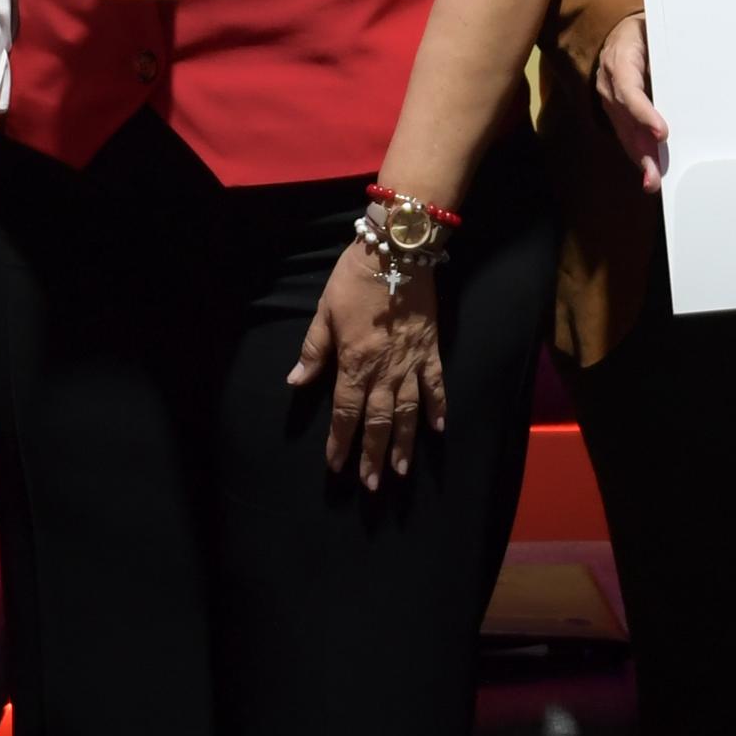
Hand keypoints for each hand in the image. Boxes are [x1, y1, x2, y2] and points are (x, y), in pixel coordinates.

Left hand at [288, 244, 445, 490]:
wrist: (396, 251)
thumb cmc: (354, 280)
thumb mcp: (324, 313)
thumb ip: (313, 351)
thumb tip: (296, 383)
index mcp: (354, 362)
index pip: (345, 411)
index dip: (340, 440)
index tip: (336, 466)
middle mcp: (384, 370)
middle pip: (379, 420)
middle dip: (374, 454)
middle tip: (372, 484)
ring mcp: (411, 361)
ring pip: (409, 411)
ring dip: (405, 442)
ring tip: (402, 471)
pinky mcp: (431, 349)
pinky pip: (437, 384)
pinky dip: (439, 407)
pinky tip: (439, 428)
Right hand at [594, 14, 669, 190]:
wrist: (620, 32)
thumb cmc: (646, 33)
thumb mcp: (654, 32)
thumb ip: (667, 52)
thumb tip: (694, 70)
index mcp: (620, 58)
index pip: (629, 89)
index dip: (643, 113)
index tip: (662, 132)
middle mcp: (609, 81)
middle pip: (625, 120)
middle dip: (641, 149)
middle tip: (654, 175)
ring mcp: (608, 97)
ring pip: (623, 131)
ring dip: (639, 157)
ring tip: (652, 181)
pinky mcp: (614, 110)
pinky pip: (624, 134)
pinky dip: (637, 153)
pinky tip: (649, 171)